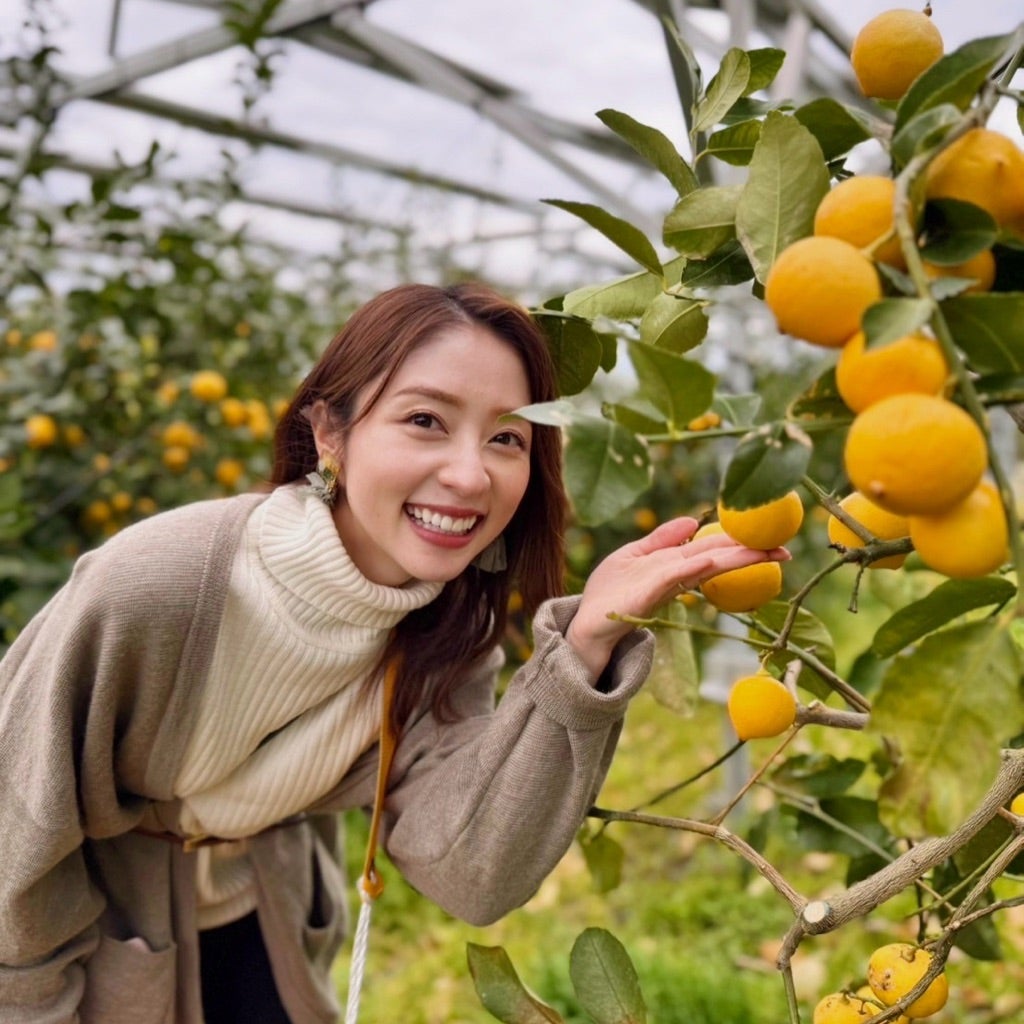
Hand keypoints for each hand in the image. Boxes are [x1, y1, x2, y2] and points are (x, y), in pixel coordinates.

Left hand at [565, 516, 790, 678]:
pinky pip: (673, 578)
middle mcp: (674, 575)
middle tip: (785, 551)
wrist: (586, 623)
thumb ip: (662, 539)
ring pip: (703, 568)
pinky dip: (692, 568)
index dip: (741, 542)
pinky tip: (709, 560)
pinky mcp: (646, 595)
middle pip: (718, 560)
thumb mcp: (635, 555)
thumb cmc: (610, 592)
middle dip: (750, 554)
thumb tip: (692, 521)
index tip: (772, 539)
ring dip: (732, 559)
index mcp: (674, 563)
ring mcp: (663, 585)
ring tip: (762, 552)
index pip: (713, 548)